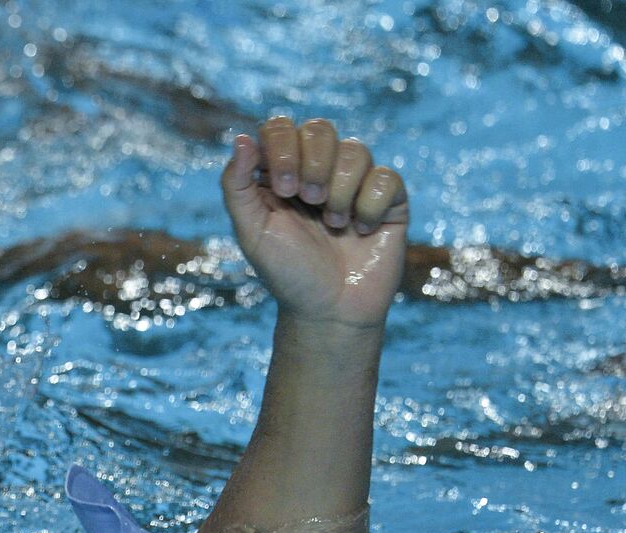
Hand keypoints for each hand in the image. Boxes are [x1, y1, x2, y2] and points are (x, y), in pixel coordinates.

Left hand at [222, 117, 407, 327]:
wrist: (330, 311)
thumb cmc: (287, 273)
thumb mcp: (251, 231)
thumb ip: (237, 185)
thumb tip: (241, 137)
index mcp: (280, 173)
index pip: (280, 128)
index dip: (284, 148)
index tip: (283, 189)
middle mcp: (318, 171)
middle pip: (320, 129)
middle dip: (314, 165)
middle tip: (310, 201)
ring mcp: (355, 183)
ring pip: (356, 150)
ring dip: (341, 190)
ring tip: (334, 225)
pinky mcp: (388, 199)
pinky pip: (386, 177)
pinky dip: (370, 205)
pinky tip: (361, 230)